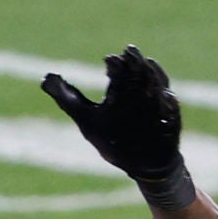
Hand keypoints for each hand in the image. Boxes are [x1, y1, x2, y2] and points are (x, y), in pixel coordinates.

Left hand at [42, 46, 190, 203]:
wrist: (140, 165)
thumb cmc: (113, 141)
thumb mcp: (86, 120)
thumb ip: (67, 98)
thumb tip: (45, 77)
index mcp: (121, 89)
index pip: (118, 71)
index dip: (114, 63)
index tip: (108, 59)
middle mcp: (141, 93)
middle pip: (139, 72)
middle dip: (135, 62)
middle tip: (130, 52)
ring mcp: (157, 105)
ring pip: (157, 83)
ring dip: (153, 74)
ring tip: (149, 64)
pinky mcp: (170, 120)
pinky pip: (172, 109)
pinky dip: (169, 101)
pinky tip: (165, 95)